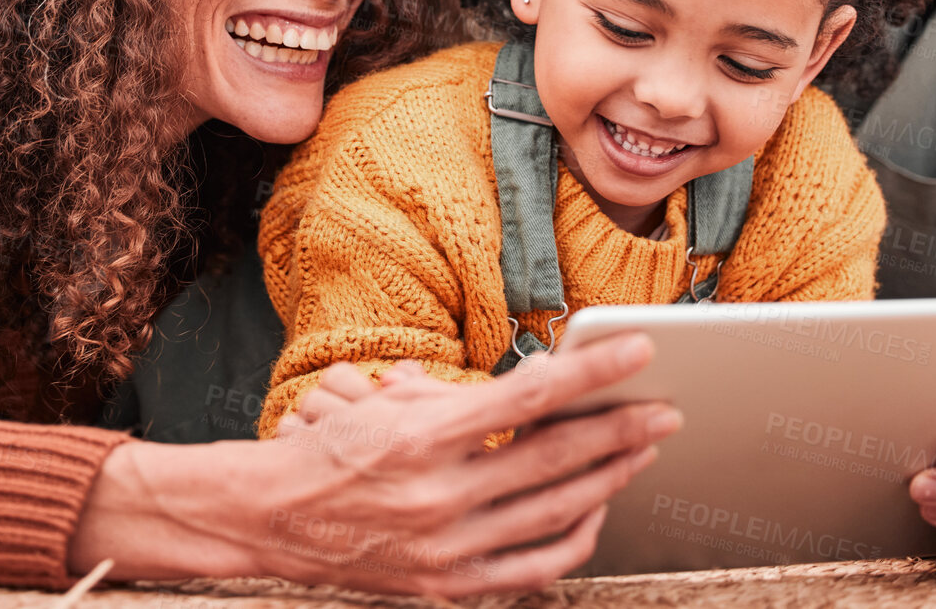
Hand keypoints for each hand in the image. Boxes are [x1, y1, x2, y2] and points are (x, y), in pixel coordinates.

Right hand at [71, 333, 679, 596]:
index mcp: (421, 438)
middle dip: (621, 429)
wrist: (270, 519)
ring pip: (555, 512)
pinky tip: (594, 510)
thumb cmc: (332, 449)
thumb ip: (460, 396)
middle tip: (665, 408)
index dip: (592, 373)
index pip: (529, 397)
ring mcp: (446, 548)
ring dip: (609, 478)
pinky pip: (534, 568)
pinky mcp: (448, 587)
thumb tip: (536, 384)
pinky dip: (574, 537)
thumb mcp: (387, 402)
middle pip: (556, 458)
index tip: (638, 351)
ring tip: (640, 451)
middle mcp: (438, 496)